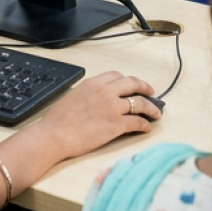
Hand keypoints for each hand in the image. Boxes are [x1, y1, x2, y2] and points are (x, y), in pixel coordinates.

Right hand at [0, 71, 161, 208]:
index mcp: (93, 83)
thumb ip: (88, 94)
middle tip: (151, 93)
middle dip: (144, 87)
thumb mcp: (74, 96)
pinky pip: (136, 122)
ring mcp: (112, 108)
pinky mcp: (116, 125)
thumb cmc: (59, 119)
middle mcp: (105, 92)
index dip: (128, 81)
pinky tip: (147, 127)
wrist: (55, 134)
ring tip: (156, 113)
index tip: (133, 85)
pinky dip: (144, 124)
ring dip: (150, 107)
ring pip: (138, 103)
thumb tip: (96, 99)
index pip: (117, 76)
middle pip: (132, 84)